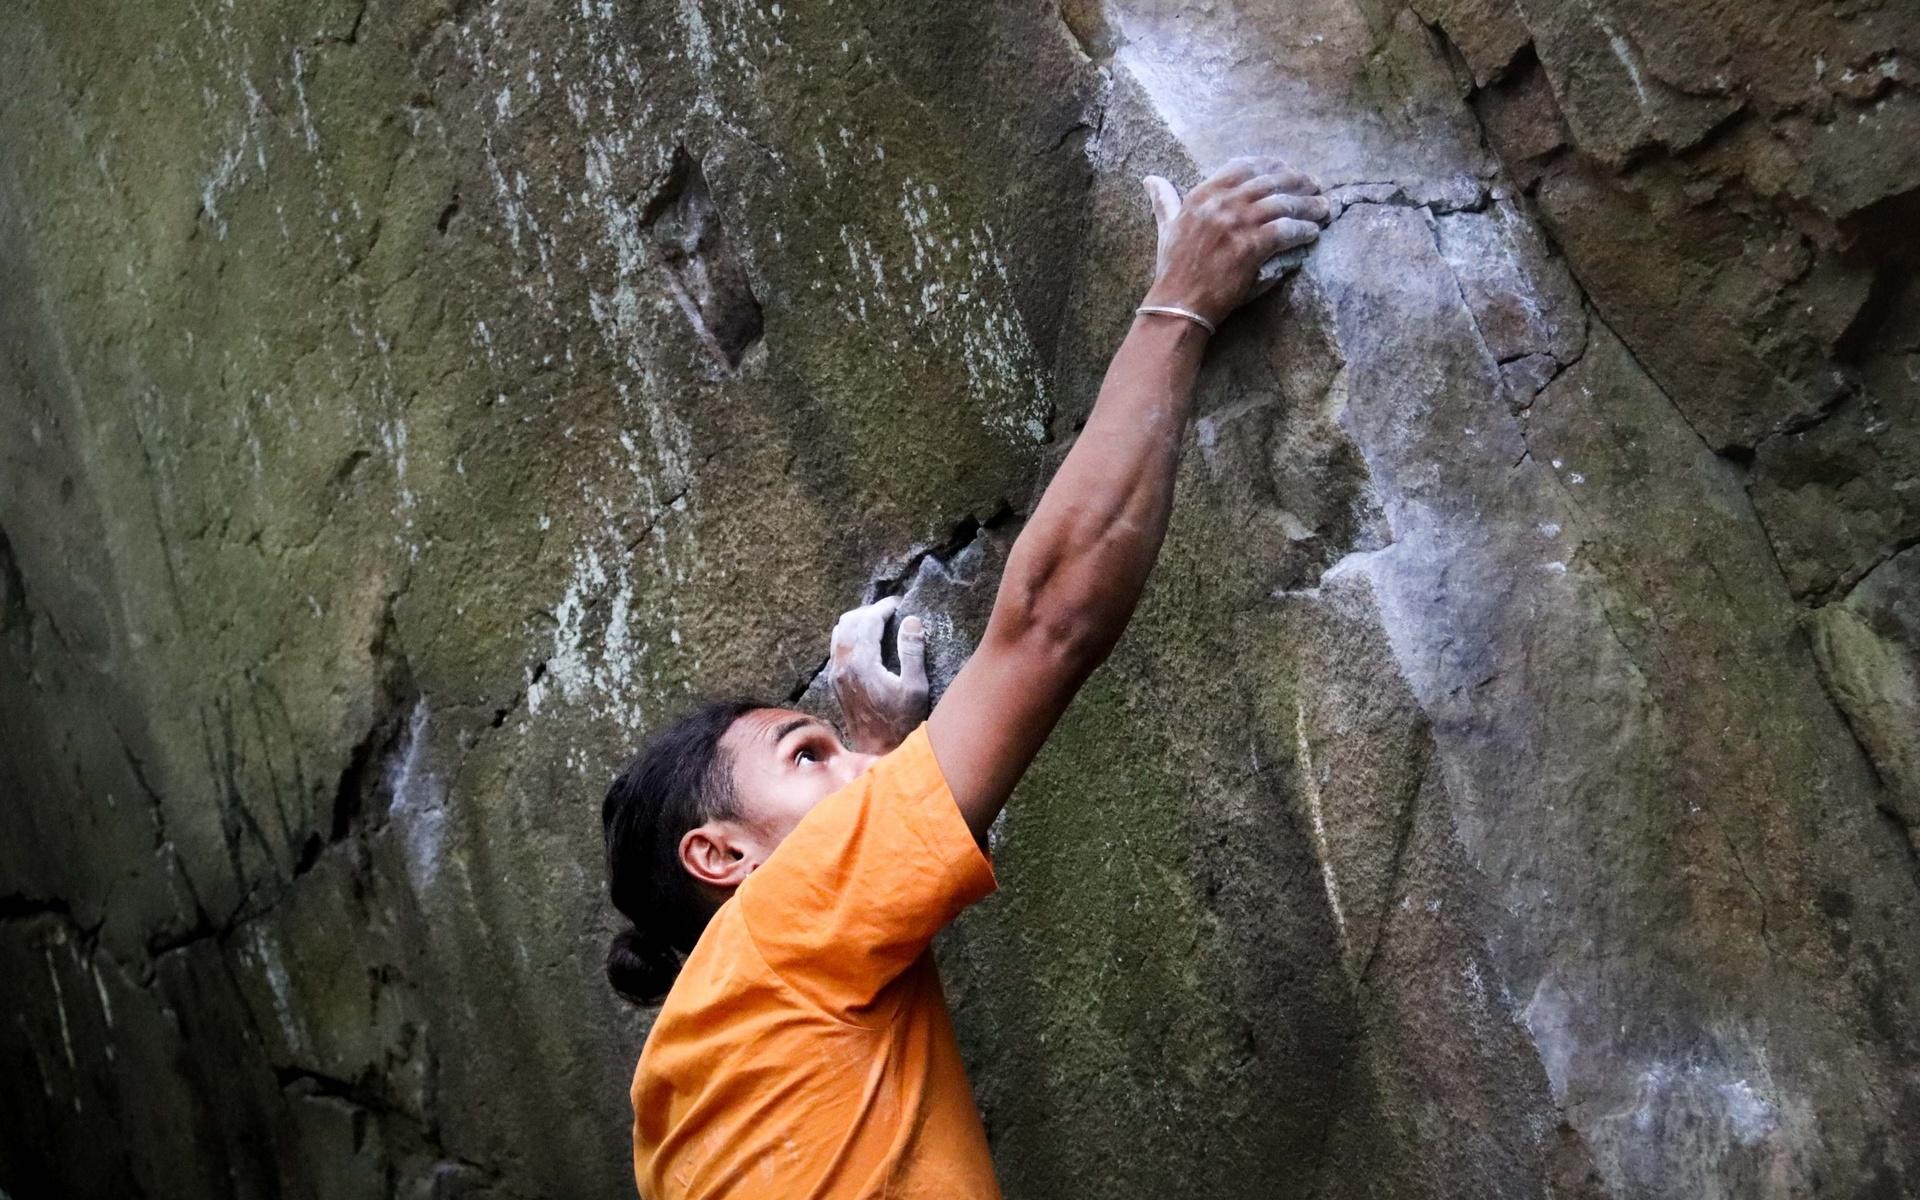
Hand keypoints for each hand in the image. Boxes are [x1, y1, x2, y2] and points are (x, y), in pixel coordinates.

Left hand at [827, 595, 929, 754]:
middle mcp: (843, 666)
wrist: (878, 750)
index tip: (898, 604)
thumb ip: (912, 651)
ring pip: (839, 632)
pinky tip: (867, 642)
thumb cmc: (902, 721)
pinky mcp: (835, 682)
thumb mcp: (916, 688)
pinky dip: (850, 636)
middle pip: (850, 621)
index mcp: (863, 664)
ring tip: (878, 623)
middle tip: (890, 612)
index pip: (868, 621)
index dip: (883, 608)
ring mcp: (836, 674)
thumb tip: (910, 620)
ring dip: (858, 622)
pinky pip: (837, 647)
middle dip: (870, 611)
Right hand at [1140, 156, 1328, 327]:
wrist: (1178, 304)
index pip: (1244, 166)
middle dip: (1297, 182)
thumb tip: (1150, 179)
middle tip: (1315, 187)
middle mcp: (1220, 203)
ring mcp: (1235, 224)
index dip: (1272, 166)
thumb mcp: (1166, 227)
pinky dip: (1302, 230)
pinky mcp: (1249, 248)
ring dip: (1308, 205)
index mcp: (1202, 194)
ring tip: (1323, 209)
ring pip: (1282, 204)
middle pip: (1269, 181)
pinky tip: (1312, 233)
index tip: (1289, 171)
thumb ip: (1164, 200)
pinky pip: (1284, 231)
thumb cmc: (1173, 269)